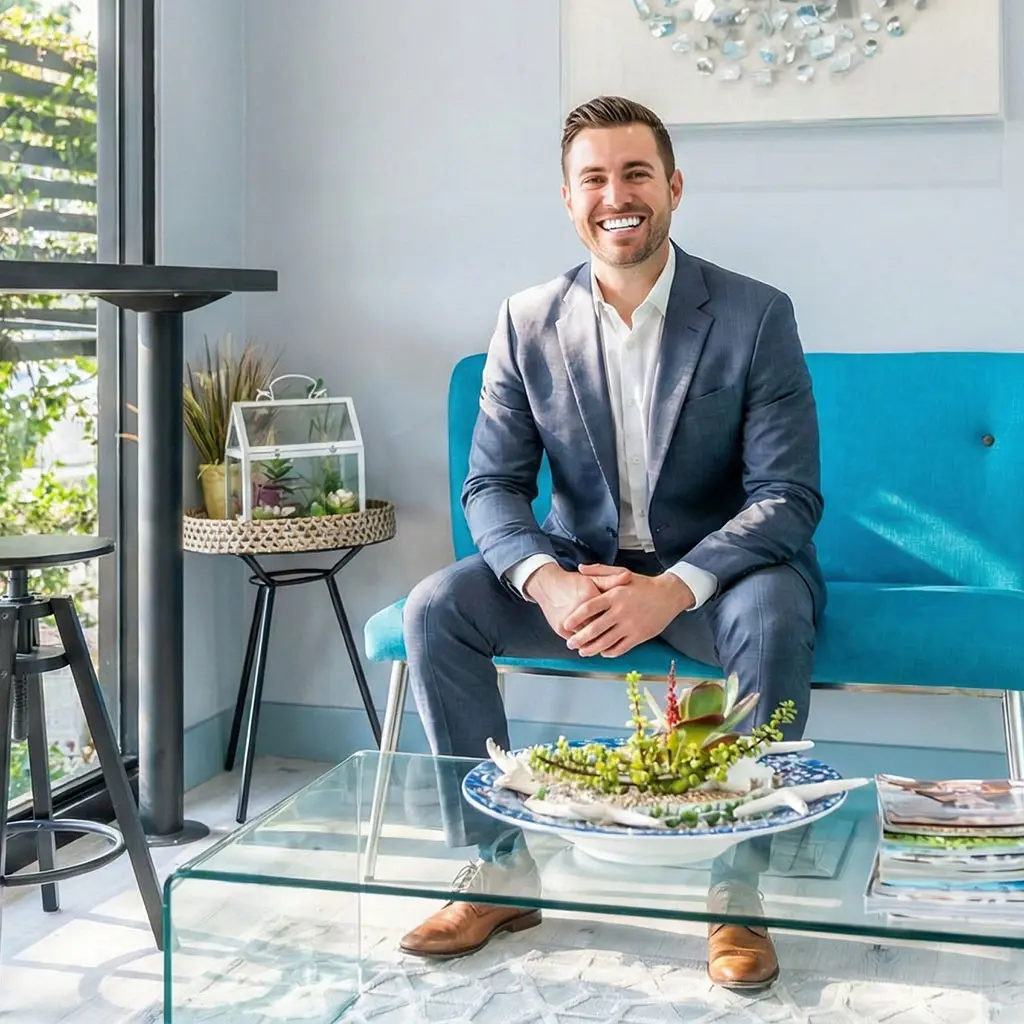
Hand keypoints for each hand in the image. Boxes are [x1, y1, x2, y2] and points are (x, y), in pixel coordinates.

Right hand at [523, 563, 624, 639]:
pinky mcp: (560, 628)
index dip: (618, 618)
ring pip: (588, 637)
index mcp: (589, 595)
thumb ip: (611, 580)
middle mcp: (578, 609)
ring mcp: (568, 621)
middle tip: (619, 635)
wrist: (546, 585)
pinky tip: (593, 643)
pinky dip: (585, 643)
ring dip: (597, 641)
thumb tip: (629, 577)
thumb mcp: (592, 579)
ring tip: (607, 642)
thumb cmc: (572, 582)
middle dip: (610, 633)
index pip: (610, 611)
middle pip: (600, 627)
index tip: (625, 623)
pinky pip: (577, 640)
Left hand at [561, 564, 695, 657]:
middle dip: (579, 639)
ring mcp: (630, 625)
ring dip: (591, 649)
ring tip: (583, 651)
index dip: (575, 618)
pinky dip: (609, 652)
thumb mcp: (622, 573)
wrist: (669, 595)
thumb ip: (599, 571)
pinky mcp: (639, 636)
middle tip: (570, 643)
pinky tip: (603, 652)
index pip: (589, 608)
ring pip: (606, 642)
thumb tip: (580, 569)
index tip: (565, 624)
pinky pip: (620, 648)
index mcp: (614, 595)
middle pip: (594, 629)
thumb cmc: (643, 584)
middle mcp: (621, 611)